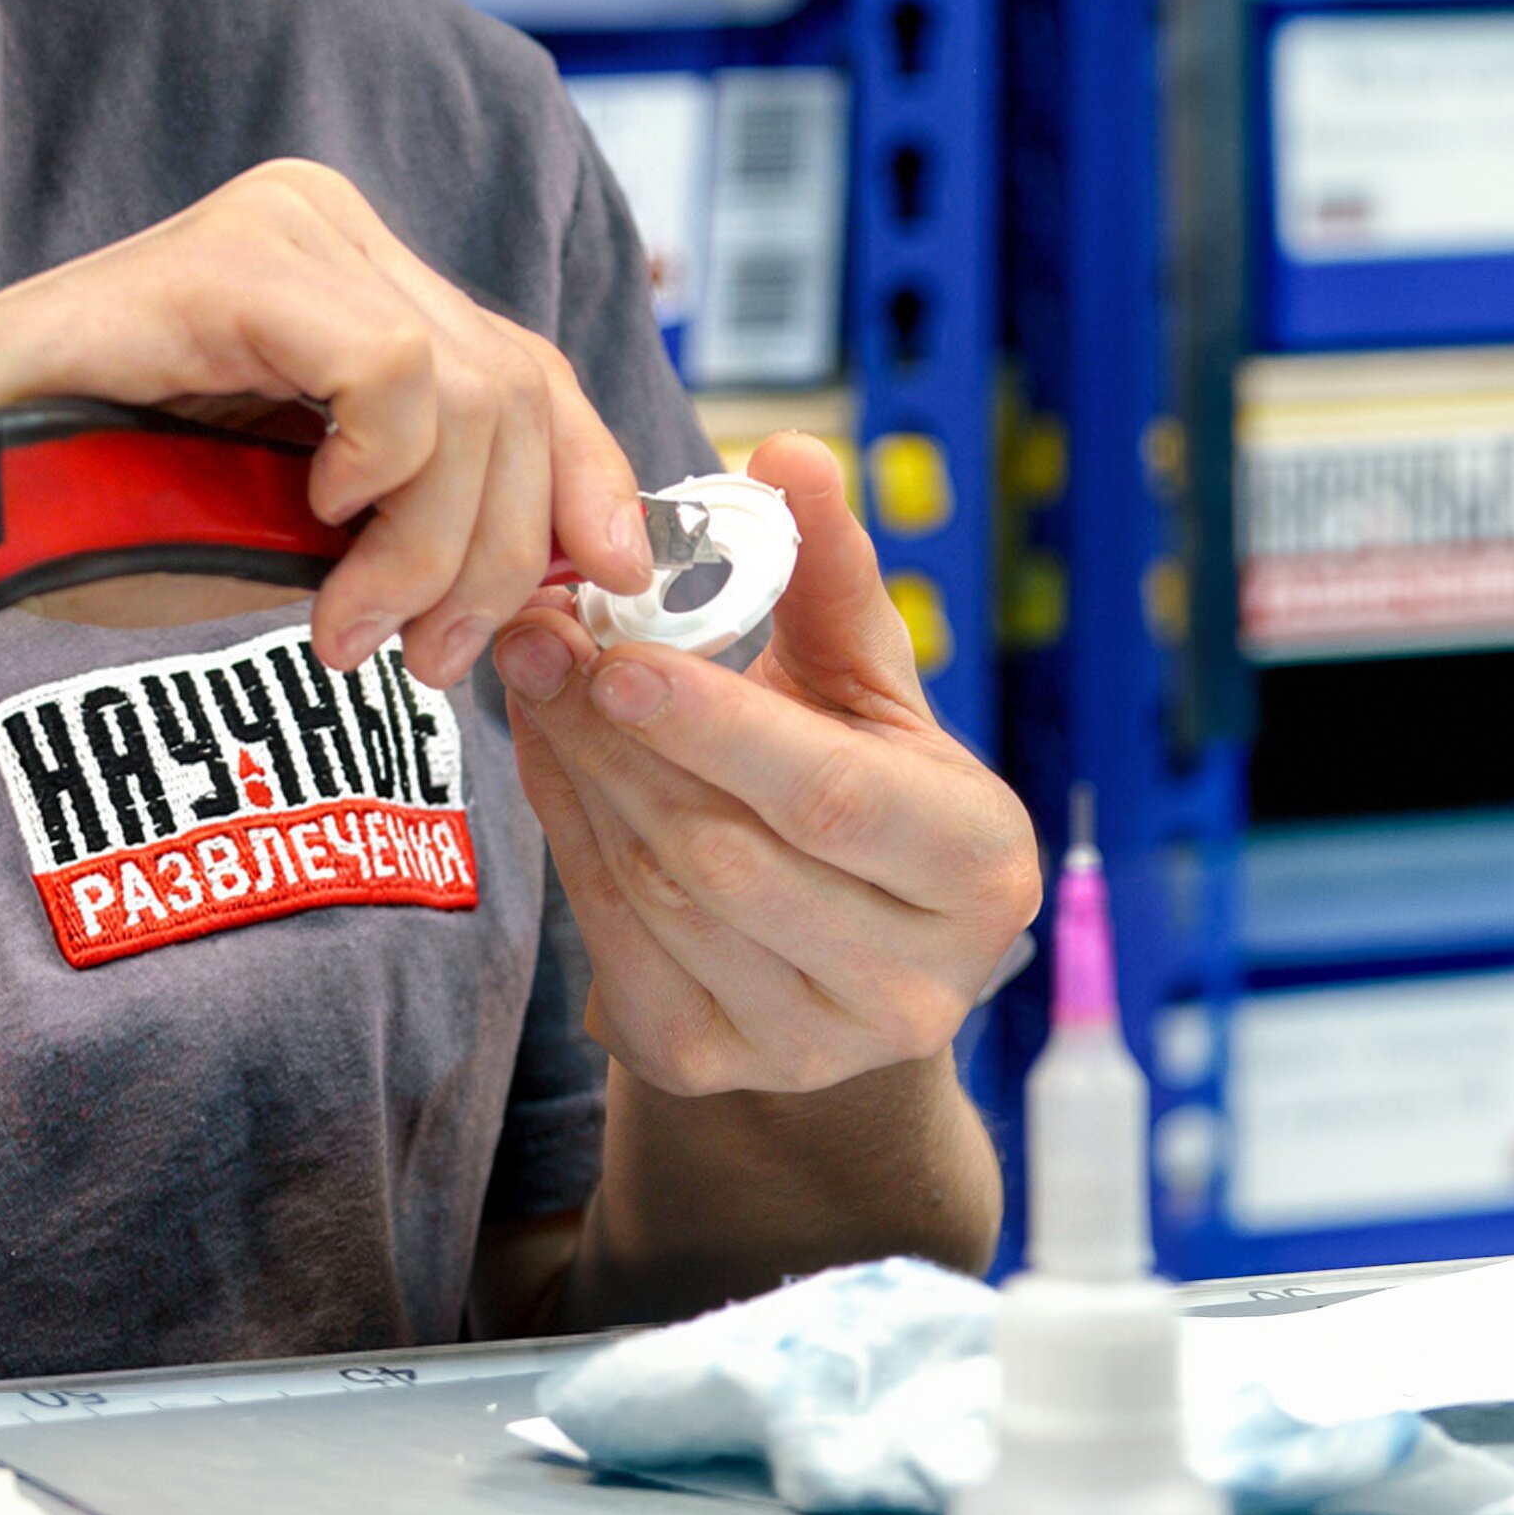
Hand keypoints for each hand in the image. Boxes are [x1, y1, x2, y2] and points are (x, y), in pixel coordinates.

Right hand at [0, 159, 650, 687]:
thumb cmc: (104, 517)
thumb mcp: (308, 534)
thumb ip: (423, 524)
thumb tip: (576, 562)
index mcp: (357, 282)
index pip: (531, 371)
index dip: (590, 481)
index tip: (605, 584)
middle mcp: (336, 229)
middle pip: (518, 390)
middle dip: (496, 553)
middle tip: (425, 659)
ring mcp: (291, 229)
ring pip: (474, 389)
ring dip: (434, 543)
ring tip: (351, 625)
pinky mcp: (240, 257)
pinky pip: (394, 366)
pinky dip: (382, 466)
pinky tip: (314, 510)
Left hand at [483, 434, 1037, 1095]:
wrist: (844, 949)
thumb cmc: (860, 782)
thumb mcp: (868, 684)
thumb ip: (831, 573)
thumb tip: (790, 451)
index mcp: (976, 869)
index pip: (829, 798)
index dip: (718, 729)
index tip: (618, 656)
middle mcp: (911, 983)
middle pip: (725, 852)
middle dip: (615, 738)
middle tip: (538, 634)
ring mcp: (808, 1043)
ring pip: (657, 897)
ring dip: (579, 776)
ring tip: (537, 677)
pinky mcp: (709, 1063)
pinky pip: (611, 942)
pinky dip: (568, 838)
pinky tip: (551, 759)